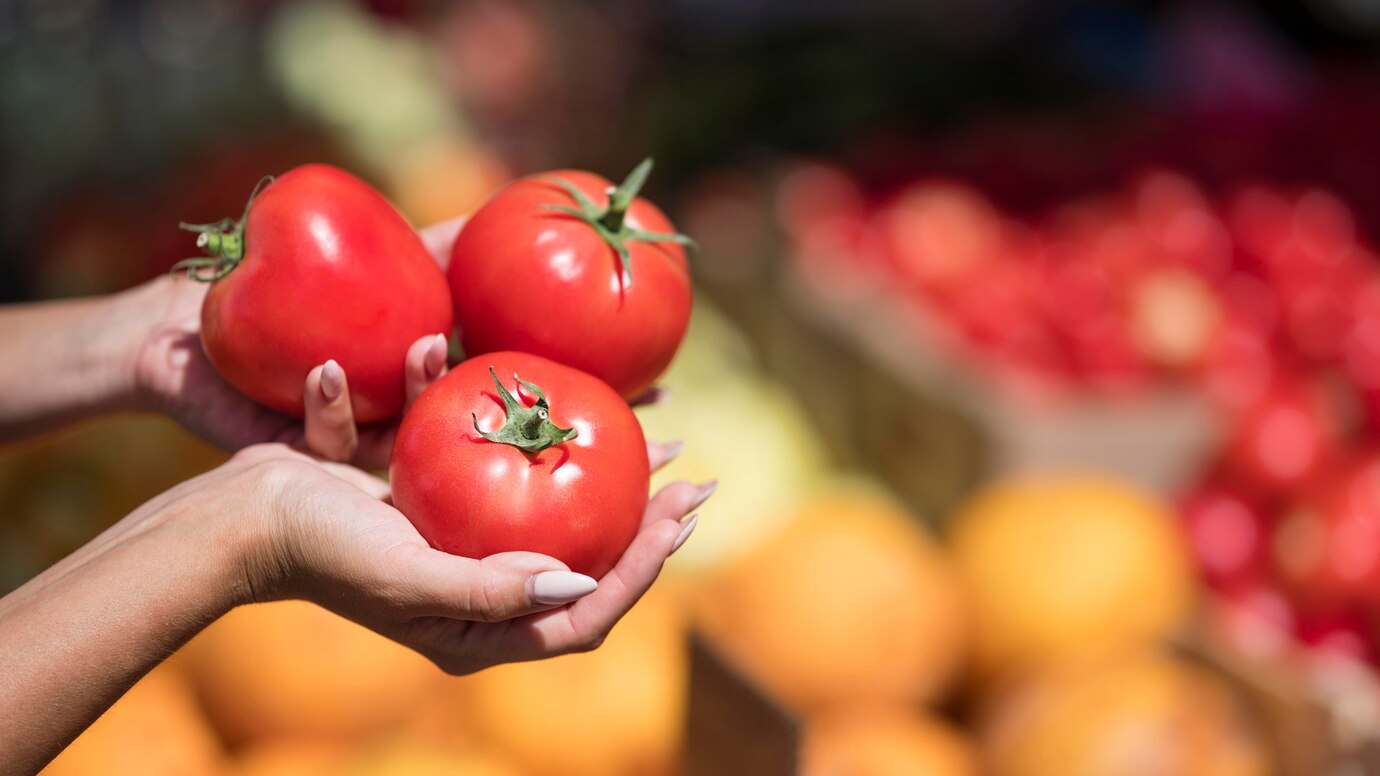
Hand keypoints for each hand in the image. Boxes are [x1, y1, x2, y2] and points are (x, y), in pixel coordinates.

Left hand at [126, 218, 468, 468]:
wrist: (177, 328)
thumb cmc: (268, 286)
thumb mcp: (354, 255)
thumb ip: (421, 246)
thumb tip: (489, 216)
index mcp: (407, 377)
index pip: (463, 375)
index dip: (495, 362)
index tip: (514, 328)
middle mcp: (384, 415)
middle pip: (437, 412)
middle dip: (453, 382)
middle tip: (453, 340)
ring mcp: (344, 437)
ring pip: (392, 437)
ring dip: (409, 397)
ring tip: (419, 350)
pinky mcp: (294, 454)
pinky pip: (322, 441)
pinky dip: (328, 409)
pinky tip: (324, 372)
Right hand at [230, 441, 710, 673]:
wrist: (245, 513)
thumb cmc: (321, 552)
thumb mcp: (408, 578)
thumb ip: (491, 588)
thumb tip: (580, 582)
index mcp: (480, 628)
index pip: (587, 613)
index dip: (644, 569)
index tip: (683, 515)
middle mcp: (481, 592)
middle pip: (587, 563)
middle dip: (646, 523)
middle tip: (694, 478)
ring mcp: (464, 545)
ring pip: (559, 513)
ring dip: (608, 476)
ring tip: (662, 435)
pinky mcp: (442, 502)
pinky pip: (506, 472)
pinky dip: (537, 440)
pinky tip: (566, 399)